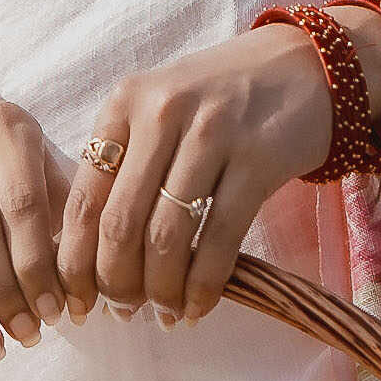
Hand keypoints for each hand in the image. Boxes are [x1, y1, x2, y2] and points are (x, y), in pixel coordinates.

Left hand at [58, 14, 380, 325]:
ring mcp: (212, 133)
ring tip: (163, 315)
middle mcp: (162, 112)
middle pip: (120, 222)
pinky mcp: (258, 158)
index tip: (79, 303)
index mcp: (124, 103)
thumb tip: (90, 256)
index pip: (84, 197)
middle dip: (116, 283)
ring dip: (161, 290)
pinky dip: (203, 285)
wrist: (304, 65)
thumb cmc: (220, 98)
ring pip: (167, 236)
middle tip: (123, 314)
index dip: (75, 261)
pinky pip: (220, 239)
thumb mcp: (160, 110)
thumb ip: (124, 164)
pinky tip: (198, 307)